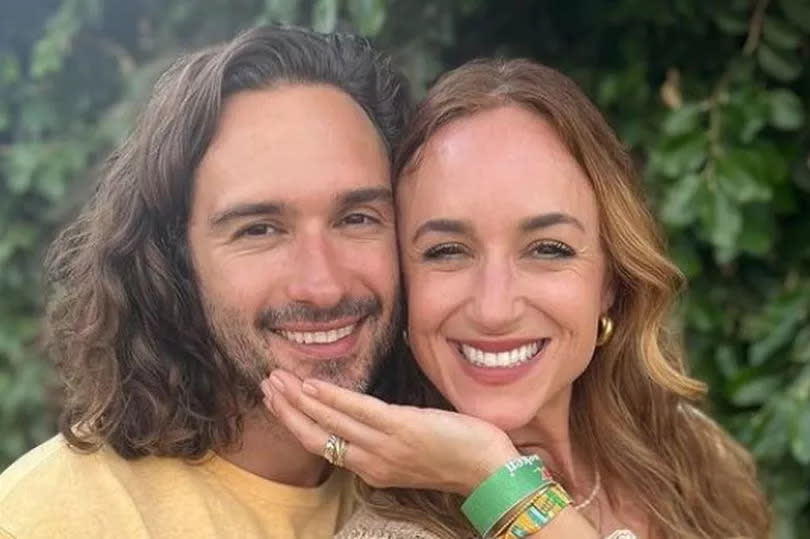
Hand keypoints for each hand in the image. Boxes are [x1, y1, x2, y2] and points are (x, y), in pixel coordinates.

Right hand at [261, 369, 519, 495]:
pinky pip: (357, 410)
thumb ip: (387, 438)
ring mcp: (383, 445)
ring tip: (276, 378)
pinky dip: (331, 397)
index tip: (278, 401)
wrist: (489, 470)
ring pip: (328, 421)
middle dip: (286, 409)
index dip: (295, 422)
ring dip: (298, 399)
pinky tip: (311, 384)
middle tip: (266, 384)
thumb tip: (372, 415)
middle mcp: (370, 460)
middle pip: (315, 434)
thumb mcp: (411, 453)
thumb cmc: (456, 456)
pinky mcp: (400, 428)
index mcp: (371, 466)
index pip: (322, 444)